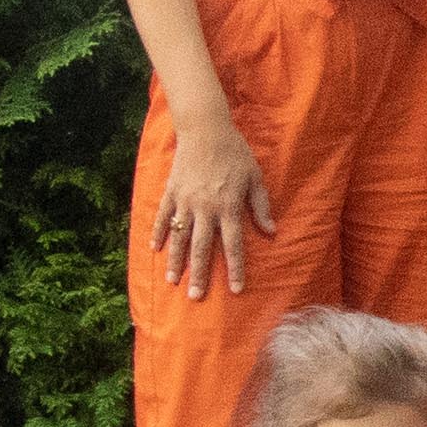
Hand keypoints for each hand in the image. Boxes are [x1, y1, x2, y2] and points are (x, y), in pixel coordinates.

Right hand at [153, 104, 275, 298]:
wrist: (205, 128)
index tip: (236, 289)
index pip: (233, 245)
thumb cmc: (235, 152)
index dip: (236, 268)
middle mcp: (205, 208)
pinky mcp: (171, 191)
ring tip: (173, 281)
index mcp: (228, 207)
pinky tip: (155, 249)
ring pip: (179, 236)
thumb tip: (271, 232)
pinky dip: (158, 233)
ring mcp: (185, 201)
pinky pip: (162, 216)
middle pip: (202, 248)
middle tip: (196, 297)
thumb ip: (260, 207)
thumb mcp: (255, 178)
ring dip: (176, 260)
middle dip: (200, 274)